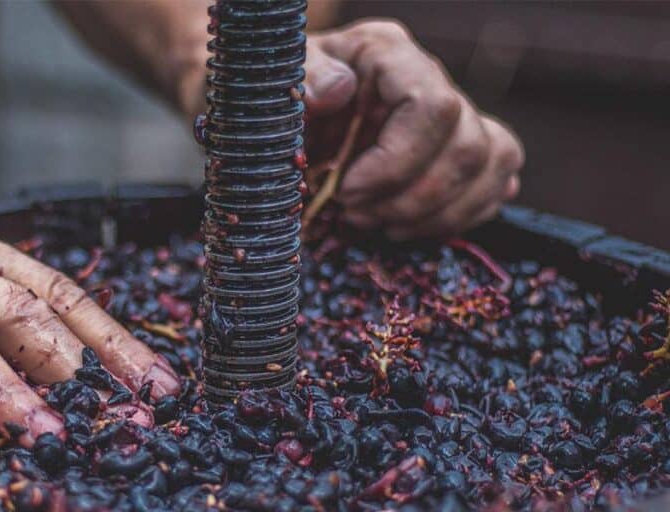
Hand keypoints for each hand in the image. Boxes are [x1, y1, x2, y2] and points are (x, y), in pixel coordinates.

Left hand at [302, 19, 524, 238]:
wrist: (288, 114)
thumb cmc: (284, 97)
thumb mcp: (278, 80)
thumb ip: (305, 76)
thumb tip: (337, 90)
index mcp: (388, 55)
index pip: (433, 107)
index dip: (397, 162)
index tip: (347, 191)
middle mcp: (431, 80)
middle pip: (468, 147)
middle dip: (412, 199)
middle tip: (355, 214)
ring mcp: (454, 115)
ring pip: (491, 165)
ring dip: (436, 214)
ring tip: (377, 223)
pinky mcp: (460, 149)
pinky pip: (495, 182)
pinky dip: (457, 217)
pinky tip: (406, 225)